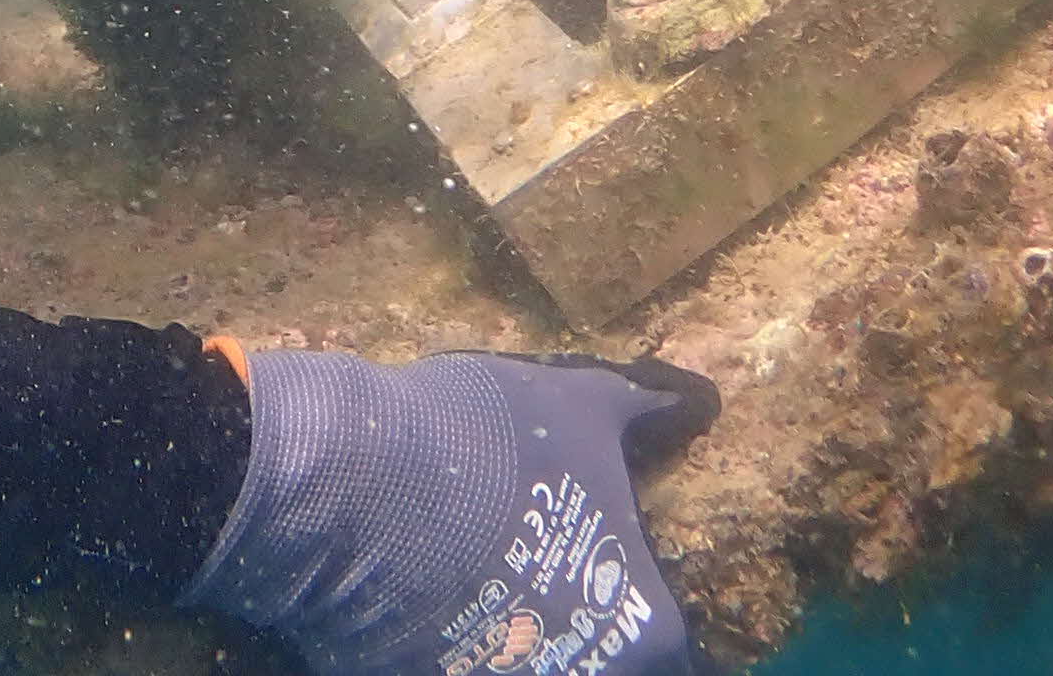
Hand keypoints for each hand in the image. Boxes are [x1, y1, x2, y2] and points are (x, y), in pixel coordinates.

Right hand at [185, 344, 718, 675]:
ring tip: (475, 578)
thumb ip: (645, 412)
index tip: (604, 566)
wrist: (354, 481)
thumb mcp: (579, 404)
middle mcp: (589, 672)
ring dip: (519, 637)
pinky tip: (426, 595)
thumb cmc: (487, 440)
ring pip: (533, 666)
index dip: (636, 597)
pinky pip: (461, 666)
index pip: (668, 635)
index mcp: (644, 622)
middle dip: (577, 624)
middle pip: (605, 660)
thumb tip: (699, 403)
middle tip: (537, 570)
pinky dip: (454, 643)